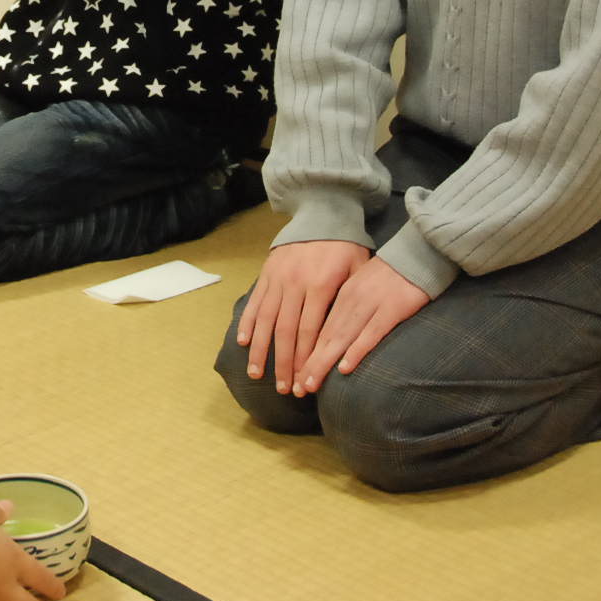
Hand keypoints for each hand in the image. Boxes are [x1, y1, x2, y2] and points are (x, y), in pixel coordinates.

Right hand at [235, 240, 371, 395]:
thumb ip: (350, 300)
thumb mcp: (358, 269)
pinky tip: (243, 342)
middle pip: (286, 331)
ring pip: (266, 320)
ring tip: (257, 374)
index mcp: (321, 285)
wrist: (322, 211)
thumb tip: (348, 337)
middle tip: (282, 389)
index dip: (307, 359)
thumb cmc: (346, 245)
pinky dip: (247, 322)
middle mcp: (296, 284)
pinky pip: (255, 301)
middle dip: (284, 363)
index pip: (311, 331)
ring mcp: (278, 278)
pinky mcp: (267, 272)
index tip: (305, 382)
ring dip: (260, 350)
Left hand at [295, 254, 427, 394]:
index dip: (305, 354)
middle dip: (309, 364)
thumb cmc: (391, 273)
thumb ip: (348, 306)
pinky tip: (345, 368)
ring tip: (310, 384)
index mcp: (343, 295)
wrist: (418, 251)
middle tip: (298, 388)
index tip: (295, 376)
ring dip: (324, 363)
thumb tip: (334, 334)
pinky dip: (356, 351)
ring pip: (342, 338)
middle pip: (325, 337)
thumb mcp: (362, 285)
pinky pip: (371, 333)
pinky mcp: (392, 309)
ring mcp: (371, 304)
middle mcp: (351, 301)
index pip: (319, 329)